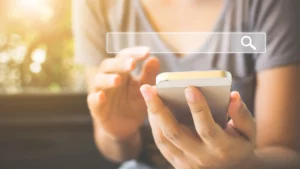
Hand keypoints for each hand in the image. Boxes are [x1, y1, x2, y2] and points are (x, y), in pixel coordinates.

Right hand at [87, 47, 159, 139]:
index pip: (124, 56)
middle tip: (132, 64)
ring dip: (108, 79)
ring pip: (99, 80)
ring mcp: (101, 91)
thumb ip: (149, 75)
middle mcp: (108, 77)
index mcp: (121, 70)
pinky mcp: (96, 107)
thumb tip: (154, 59)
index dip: (134, 52)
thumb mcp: (145, 90)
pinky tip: (102, 96)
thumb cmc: (135, 103)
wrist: (127, 126)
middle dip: (120, 63)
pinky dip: (97, 97)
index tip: (147, 51)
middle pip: (110, 65)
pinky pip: (93, 100)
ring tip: (118, 80)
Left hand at [140, 85, 255, 168]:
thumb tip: (232, 96)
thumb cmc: (238, 145)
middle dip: (159, 108)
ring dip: (152, 114)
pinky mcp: (176, 163)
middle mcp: (201, 157)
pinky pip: (161, 143)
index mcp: (221, 148)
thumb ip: (241, 114)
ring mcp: (186, 162)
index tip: (189, 87)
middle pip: (175, 133)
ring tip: (147, 94)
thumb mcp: (248, 132)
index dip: (198, 108)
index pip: (206, 127)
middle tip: (148, 88)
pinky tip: (151, 107)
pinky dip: (154, 124)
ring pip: (163, 138)